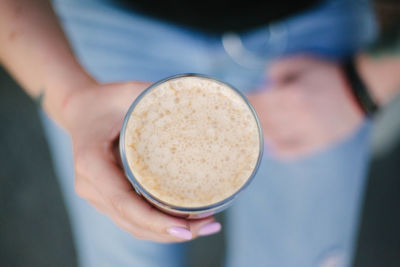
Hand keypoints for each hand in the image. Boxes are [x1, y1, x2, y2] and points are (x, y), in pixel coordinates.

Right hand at [62, 81, 219, 242]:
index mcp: (92, 162)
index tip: (186, 228)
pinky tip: (185, 223)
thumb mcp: (130, 91)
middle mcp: (90, 185)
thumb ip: (159, 96)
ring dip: (167, 233)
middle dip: (171, 231)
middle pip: (133, 222)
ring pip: (133, 226)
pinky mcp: (106, 197)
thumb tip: (199, 103)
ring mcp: (96, 195)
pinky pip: (132, 219)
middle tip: (209, 227)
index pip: (124, 202)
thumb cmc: (106, 100)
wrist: (81, 110)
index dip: (155, 220)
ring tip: (205, 227)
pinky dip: (158, 225)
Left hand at [247, 56, 363, 158]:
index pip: (259, 102)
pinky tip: (269, 147)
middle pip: (264, 120)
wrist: (360, 88)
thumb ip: (278, 67)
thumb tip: (264, 82)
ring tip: (250, 131)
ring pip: (274, 136)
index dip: (246, 101)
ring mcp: (306, 131)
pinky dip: (278, 151)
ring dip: (260, 133)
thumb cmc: (329, 73)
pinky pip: (292, 152)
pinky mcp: (317, 142)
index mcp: (291, 95)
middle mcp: (296, 115)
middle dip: (249, 117)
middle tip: (240, 117)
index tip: (237, 101)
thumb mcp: (302, 60)